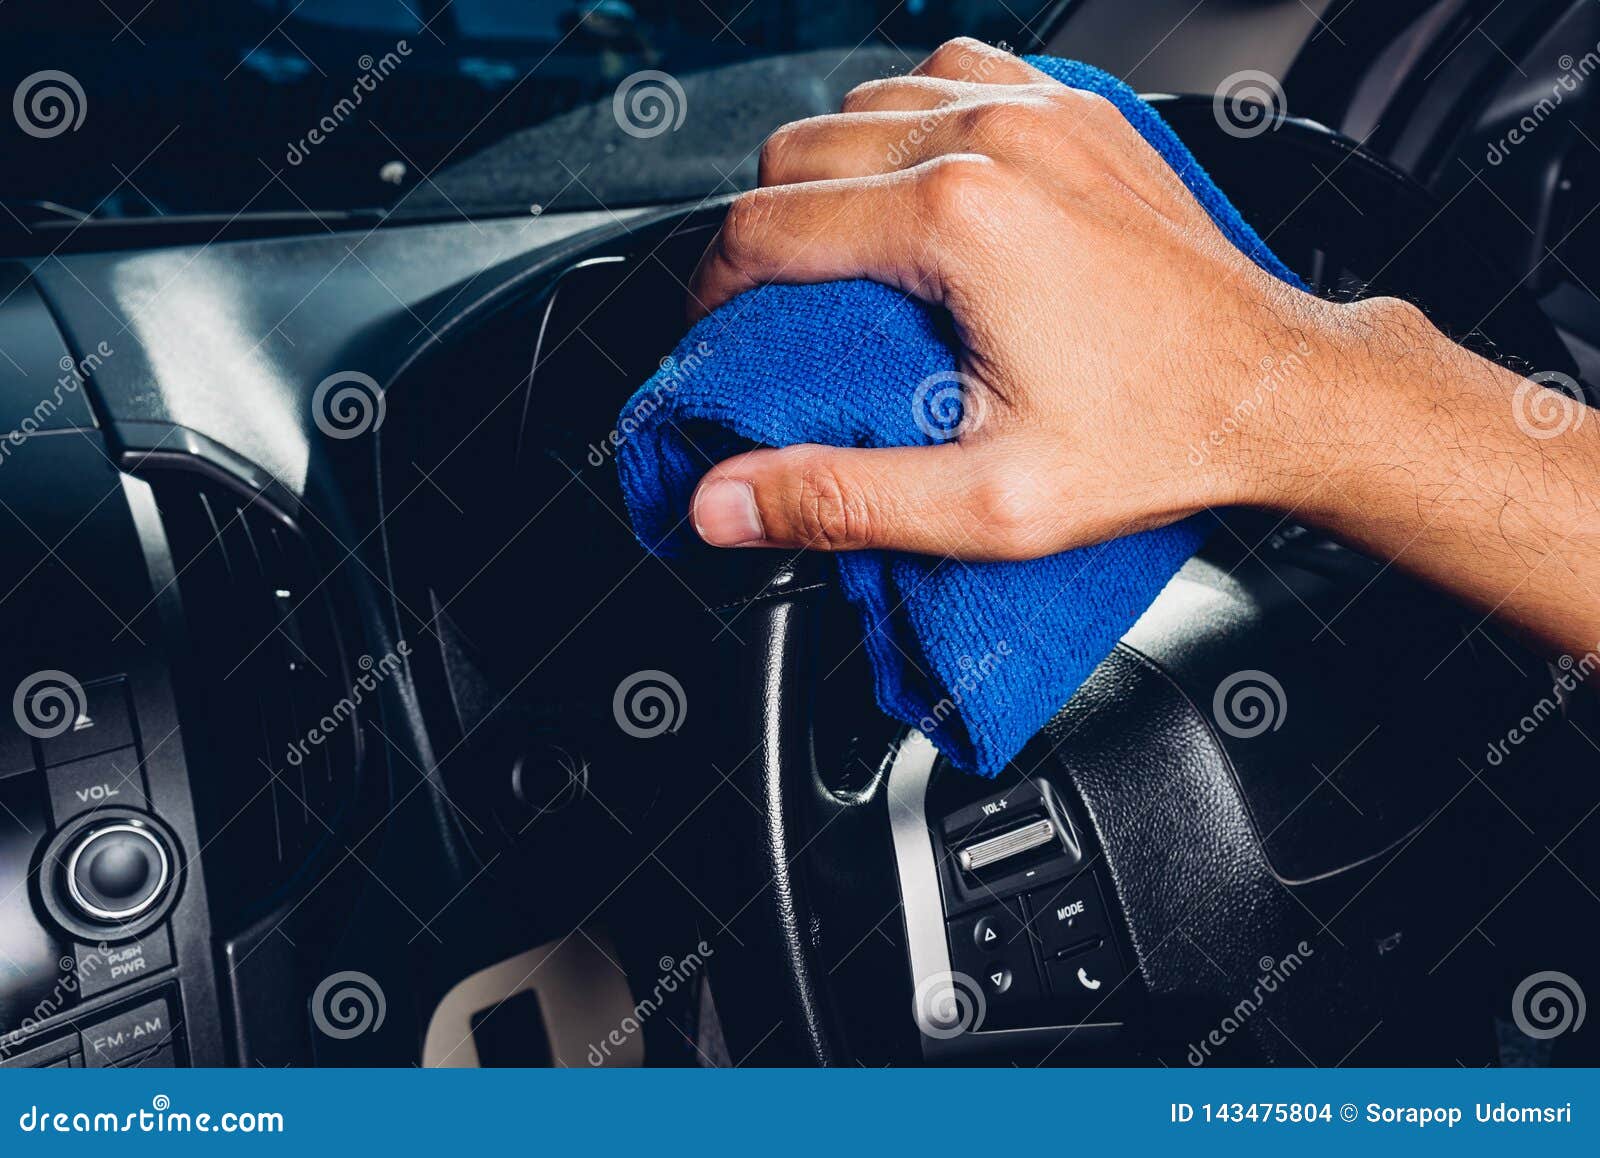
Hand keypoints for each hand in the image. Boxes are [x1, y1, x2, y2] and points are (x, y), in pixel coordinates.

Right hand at [686, 38, 1399, 558]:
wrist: (1279, 389)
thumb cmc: (1159, 436)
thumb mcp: (990, 501)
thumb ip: (840, 497)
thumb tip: (725, 502)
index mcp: (958, 219)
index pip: (766, 227)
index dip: (713, 288)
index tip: (716, 334)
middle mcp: (993, 137)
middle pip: (798, 151)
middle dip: (761, 231)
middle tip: (770, 308)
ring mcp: (1039, 111)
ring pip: (863, 102)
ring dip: (826, 173)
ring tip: (837, 255)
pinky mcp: (1074, 111)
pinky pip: (946, 73)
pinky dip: (906, 121)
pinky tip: (914, 182)